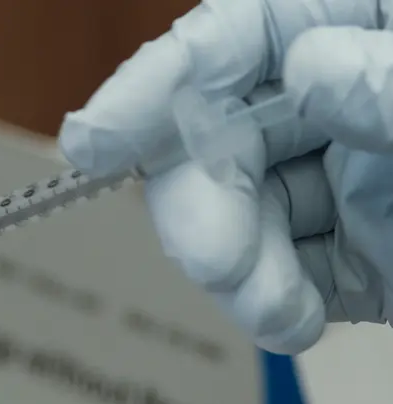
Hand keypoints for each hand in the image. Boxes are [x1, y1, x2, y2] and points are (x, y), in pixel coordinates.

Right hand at [59, 0, 392, 353]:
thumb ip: (387, 82)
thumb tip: (304, 68)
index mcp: (355, 29)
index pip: (232, 40)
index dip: (152, 84)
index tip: (91, 141)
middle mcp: (332, 105)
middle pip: (215, 140)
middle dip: (198, 205)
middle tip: (208, 258)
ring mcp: (339, 182)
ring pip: (237, 218)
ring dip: (237, 272)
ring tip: (274, 312)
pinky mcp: (353, 254)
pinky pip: (285, 277)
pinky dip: (277, 309)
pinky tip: (294, 322)